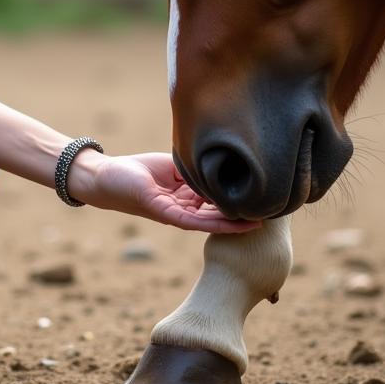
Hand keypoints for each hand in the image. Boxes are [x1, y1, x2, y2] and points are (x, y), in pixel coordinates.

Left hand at [69, 152, 261, 232]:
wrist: (107, 177)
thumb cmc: (138, 172)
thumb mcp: (176, 166)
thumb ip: (198, 168)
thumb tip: (225, 160)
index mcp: (189, 198)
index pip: (221, 200)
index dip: (243, 197)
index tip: (268, 196)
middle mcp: (187, 210)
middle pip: (221, 213)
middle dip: (247, 212)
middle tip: (276, 210)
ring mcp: (178, 214)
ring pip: (214, 221)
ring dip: (239, 223)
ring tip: (266, 221)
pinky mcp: (166, 213)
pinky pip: (197, 221)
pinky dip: (219, 222)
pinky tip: (239, 223)